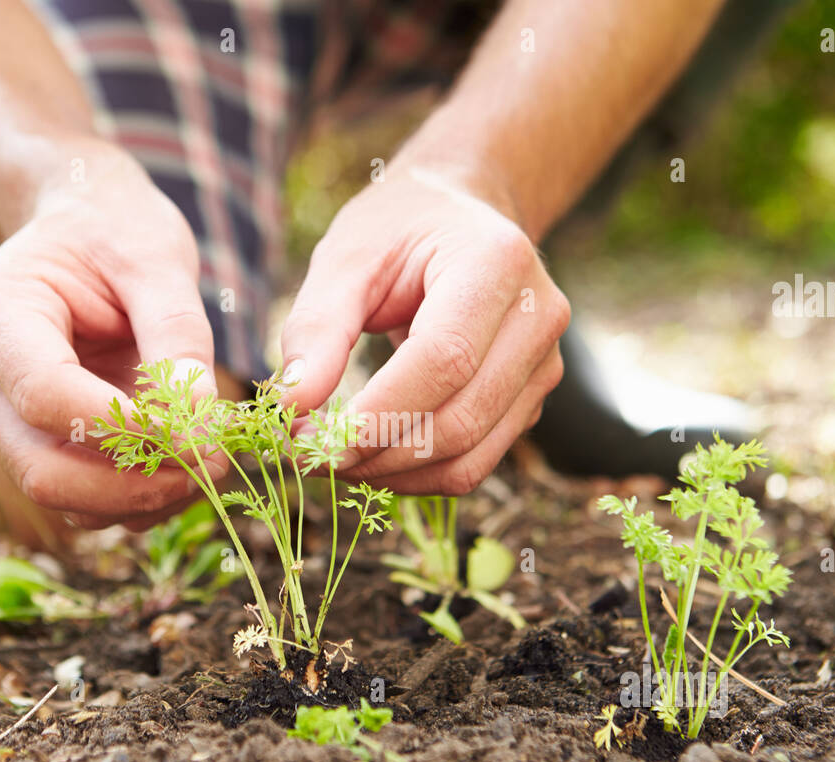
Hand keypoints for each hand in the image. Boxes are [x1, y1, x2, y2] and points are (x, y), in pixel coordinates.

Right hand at [0, 146, 221, 529]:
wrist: (88, 228)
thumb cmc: (118, 231)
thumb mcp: (157, 259)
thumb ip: (177, 334)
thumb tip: (197, 420)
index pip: (46, 396)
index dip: (125, 429)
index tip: (201, 435)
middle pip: (42, 469)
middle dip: (134, 483)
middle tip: (213, 464)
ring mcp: (6, 418)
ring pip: (62, 497)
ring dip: (142, 500)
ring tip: (210, 464)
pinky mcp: (40, 444)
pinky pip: (82, 500)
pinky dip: (139, 501)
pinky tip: (188, 467)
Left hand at [279, 165, 568, 494]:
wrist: (461, 214)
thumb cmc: (399, 228)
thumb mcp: (347, 257)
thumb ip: (317, 328)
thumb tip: (292, 408)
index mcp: (497, 262)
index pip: (444, 360)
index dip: (376, 413)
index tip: (307, 439)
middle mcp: (537, 317)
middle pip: (459, 420)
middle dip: (375, 453)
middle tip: (306, 456)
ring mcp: (543, 365)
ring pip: (469, 458)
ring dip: (391, 474)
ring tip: (332, 459)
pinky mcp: (529, 401)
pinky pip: (473, 464)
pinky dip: (414, 474)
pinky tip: (368, 456)